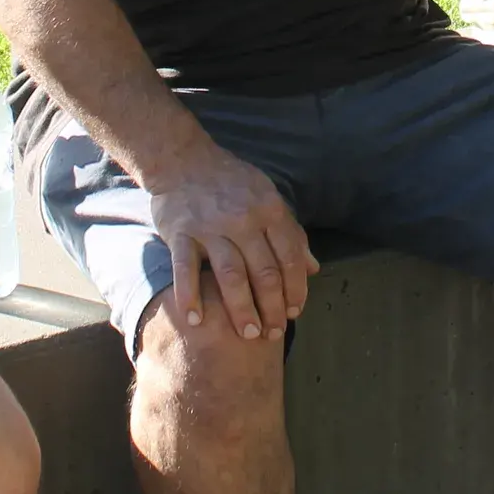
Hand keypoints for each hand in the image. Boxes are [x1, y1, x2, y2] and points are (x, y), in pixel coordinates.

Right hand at [148, 144, 318, 341]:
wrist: (183, 159)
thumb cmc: (231, 182)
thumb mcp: (268, 198)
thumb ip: (291, 233)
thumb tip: (314, 268)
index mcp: (269, 210)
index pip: (289, 257)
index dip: (295, 289)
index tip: (294, 313)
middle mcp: (243, 218)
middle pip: (264, 272)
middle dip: (272, 307)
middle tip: (272, 333)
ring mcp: (210, 226)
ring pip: (231, 275)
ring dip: (241, 309)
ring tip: (249, 334)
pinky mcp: (180, 232)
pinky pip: (185, 269)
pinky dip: (190, 296)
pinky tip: (196, 321)